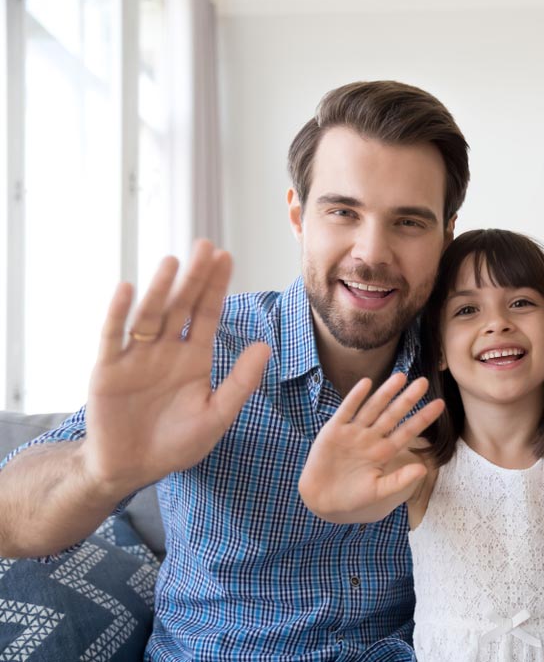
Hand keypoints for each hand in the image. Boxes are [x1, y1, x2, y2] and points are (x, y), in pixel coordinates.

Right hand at [80, 240, 270, 495]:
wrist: (132, 469)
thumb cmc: (176, 444)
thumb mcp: (216, 415)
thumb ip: (240, 382)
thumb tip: (266, 346)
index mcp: (193, 358)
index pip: (207, 314)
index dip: (216, 286)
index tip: (226, 257)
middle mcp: (165, 350)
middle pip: (181, 306)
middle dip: (194, 277)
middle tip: (205, 245)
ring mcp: (136, 357)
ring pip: (150, 315)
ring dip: (160, 288)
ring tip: (172, 261)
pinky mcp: (108, 369)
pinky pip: (113, 336)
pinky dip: (119, 312)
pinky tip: (128, 288)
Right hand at [298, 373, 443, 520]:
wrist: (321, 499)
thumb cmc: (352, 497)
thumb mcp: (378, 491)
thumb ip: (400, 480)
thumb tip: (424, 469)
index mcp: (384, 452)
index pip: (408, 431)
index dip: (423, 418)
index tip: (440, 404)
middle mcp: (371, 438)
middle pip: (392, 414)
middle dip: (407, 399)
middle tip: (423, 382)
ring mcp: (353, 432)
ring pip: (372, 408)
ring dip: (385, 393)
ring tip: (400, 377)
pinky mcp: (334, 430)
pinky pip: (347, 410)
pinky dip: (355, 397)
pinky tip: (366, 383)